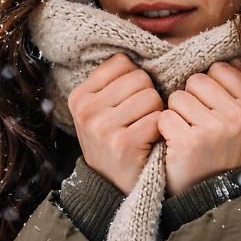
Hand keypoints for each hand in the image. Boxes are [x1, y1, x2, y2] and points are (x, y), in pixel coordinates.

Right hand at [68, 52, 164, 193]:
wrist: (113, 190)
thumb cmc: (114, 143)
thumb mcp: (100, 112)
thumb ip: (113, 83)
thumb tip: (142, 50)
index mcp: (79, 97)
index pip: (122, 63)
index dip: (135, 80)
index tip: (129, 102)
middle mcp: (87, 111)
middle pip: (140, 77)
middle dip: (149, 96)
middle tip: (140, 119)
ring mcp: (103, 128)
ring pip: (152, 96)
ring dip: (157, 113)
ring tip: (144, 130)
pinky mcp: (124, 144)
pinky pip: (158, 118)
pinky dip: (161, 130)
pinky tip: (150, 142)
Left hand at [158, 61, 240, 196]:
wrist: (214, 198)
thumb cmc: (224, 153)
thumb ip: (237, 89)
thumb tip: (226, 58)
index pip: (220, 69)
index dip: (209, 88)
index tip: (212, 111)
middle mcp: (239, 116)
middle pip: (196, 80)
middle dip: (191, 99)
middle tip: (198, 125)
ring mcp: (215, 129)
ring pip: (177, 97)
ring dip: (177, 115)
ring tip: (189, 135)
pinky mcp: (190, 142)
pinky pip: (164, 116)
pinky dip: (164, 130)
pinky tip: (177, 146)